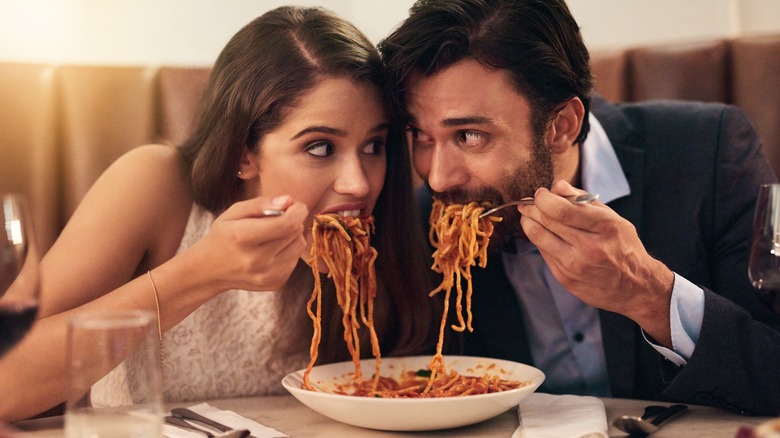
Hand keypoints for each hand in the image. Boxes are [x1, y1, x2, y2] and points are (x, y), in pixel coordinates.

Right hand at [190, 195, 307, 292]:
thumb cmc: (224, 235)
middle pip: (295, 232)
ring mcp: (266, 275)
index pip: (286, 223)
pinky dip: (289, 251)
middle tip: (280, 218)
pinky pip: (295, 260)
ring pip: (299, 245)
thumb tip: (289, 201)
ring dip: (292, 236)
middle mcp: (256, 260)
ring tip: (274, 235)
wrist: (209, 271)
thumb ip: (261, 203)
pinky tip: (272, 250)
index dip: (298, 211)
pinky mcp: (275, 283)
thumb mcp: (233, 213)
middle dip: (293, 220)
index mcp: (242, 237)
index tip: (295, 205)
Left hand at [518, 180, 674, 345]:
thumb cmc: (624, 248)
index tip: (540, 193)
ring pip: (539, 237)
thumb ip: (584, 201)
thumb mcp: (614, 219)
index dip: (543, 198)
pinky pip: (543, 253)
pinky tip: (541, 233)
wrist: (635, 287)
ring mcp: (575, 266)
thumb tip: (558, 186)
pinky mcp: (566, 278)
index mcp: (605, 227)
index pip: (562, 209)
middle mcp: (589, 247)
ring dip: (528, 223)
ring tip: (528, 216)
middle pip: (547, 221)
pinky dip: (539, 240)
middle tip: (528, 203)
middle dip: (532, 208)